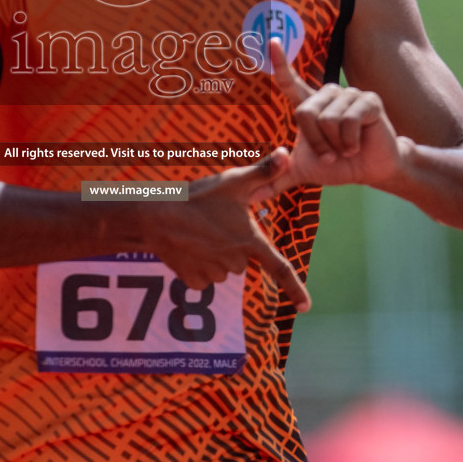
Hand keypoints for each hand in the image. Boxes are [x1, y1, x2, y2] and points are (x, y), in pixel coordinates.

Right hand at [141, 148, 310, 312]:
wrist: (156, 217)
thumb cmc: (197, 198)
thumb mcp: (232, 181)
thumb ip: (263, 171)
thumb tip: (287, 154)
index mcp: (249, 241)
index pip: (280, 268)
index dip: (295, 289)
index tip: (306, 308)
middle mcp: (234, 261)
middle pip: (241, 259)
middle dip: (232, 246)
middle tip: (214, 224)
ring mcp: (213, 273)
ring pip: (221, 268)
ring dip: (214, 255)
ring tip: (197, 233)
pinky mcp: (193, 280)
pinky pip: (202, 277)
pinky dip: (197, 265)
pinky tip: (187, 247)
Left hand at [251, 37, 408, 195]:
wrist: (371, 170)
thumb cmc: (338, 165)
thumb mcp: (303, 172)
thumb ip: (277, 178)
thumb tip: (249, 197)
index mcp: (310, 105)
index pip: (290, 82)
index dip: (280, 64)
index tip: (272, 42)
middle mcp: (327, 94)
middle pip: (304, 113)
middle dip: (316, 143)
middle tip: (330, 154)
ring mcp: (349, 94)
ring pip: (326, 119)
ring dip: (334, 144)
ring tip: (345, 149)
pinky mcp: (368, 100)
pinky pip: (348, 120)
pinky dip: (349, 141)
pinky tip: (357, 145)